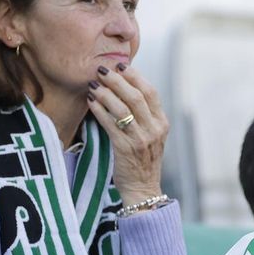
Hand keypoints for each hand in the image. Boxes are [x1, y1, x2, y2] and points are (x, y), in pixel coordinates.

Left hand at [86, 64, 168, 199]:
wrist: (143, 188)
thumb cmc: (143, 160)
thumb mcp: (151, 136)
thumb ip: (144, 116)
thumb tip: (125, 90)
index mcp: (162, 123)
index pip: (151, 92)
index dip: (136, 76)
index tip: (121, 65)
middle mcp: (154, 129)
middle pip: (137, 96)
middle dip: (118, 80)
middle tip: (102, 70)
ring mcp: (141, 139)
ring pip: (123, 108)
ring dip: (106, 93)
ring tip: (93, 84)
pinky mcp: (125, 148)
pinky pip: (111, 124)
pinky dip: (100, 110)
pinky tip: (91, 102)